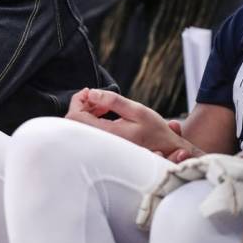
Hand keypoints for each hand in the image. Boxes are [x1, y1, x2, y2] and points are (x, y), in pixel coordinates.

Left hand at [66, 89, 193, 155]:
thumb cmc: (155, 132)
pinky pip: (88, 130)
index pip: (76, 116)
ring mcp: (100, 146)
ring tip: (104, 104)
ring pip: (80, 125)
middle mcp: (100, 143)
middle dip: (82, 104)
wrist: (167, 151)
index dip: (78, 100)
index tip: (90, 91)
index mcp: (108, 134)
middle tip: (98, 97)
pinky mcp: (102, 147)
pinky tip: (104, 112)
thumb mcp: (137, 111)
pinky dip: (91, 118)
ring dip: (87, 110)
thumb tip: (92, 93)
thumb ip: (113, 101)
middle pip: (74, 121)